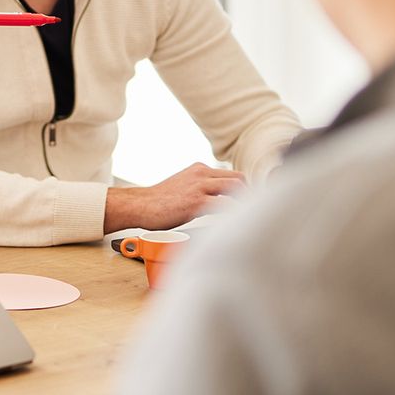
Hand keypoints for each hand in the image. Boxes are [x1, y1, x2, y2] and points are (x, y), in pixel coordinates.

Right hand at [105, 163, 244, 231]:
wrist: (140, 205)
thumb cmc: (159, 202)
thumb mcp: (183, 185)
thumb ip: (201, 188)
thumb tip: (219, 202)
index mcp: (200, 169)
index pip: (233, 175)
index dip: (244, 190)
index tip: (251, 204)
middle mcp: (202, 174)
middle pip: (239, 179)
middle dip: (249, 195)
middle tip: (254, 212)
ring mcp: (199, 187)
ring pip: (235, 188)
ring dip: (245, 203)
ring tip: (249, 219)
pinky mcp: (196, 202)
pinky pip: (224, 206)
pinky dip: (233, 215)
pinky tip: (235, 225)